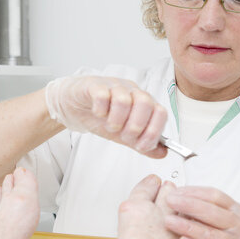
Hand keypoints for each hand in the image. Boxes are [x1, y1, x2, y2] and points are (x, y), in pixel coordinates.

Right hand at [45, 75, 167, 157]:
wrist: (77, 107)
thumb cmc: (103, 117)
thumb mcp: (124, 135)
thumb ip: (142, 144)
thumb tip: (163, 153)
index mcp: (144, 103)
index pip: (160, 112)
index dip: (154, 131)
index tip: (141, 145)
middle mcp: (132, 91)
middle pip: (145, 103)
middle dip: (135, 126)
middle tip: (123, 136)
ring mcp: (114, 86)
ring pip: (123, 100)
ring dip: (116, 120)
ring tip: (109, 126)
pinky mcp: (95, 85)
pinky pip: (102, 95)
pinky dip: (100, 110)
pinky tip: (98, 113)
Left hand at [164, 186, 239, 238]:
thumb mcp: (236, 223)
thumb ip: (215, 212)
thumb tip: (185, 200)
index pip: (216, 196)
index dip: (195, 192)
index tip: (177, 191)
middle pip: (212, 212)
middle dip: (188, 204)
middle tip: (169, 201)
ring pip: (210, 233)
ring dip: (187, 226)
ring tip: (169, 221)